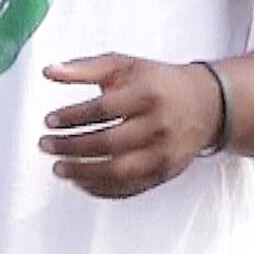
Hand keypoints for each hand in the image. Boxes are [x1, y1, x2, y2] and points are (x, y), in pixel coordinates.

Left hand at [40, 54, 222, 198]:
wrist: (207, 104)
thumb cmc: (157, 83)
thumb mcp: (124, 65)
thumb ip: (84, 68)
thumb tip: (48, 71)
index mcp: (147, 95)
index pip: (103, 110)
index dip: (72, 116)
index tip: (49, 120)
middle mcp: (158, 126)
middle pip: (108, 143)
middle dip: (70, 147)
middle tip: (46, 145)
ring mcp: (163, 153)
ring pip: (118, 172)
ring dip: (82, 173)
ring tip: (58, 168)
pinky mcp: (165, 173)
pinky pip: (130, 188)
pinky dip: (101, 189)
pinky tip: (81, 182)